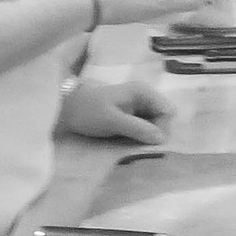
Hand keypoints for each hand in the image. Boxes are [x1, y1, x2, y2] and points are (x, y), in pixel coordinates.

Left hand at [58, 73, 176, 144]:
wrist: (67, 107)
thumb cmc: (88, 111)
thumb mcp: (112, 121)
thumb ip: (138, 128)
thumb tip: (162, 139)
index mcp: (143, 92)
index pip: (168, 112)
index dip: (162, 128)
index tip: (146, 141)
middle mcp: (145, 96)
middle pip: (163, 119)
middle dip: (154, 133)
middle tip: (136, 144)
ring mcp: (139, 105)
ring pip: (154, 125)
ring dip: (146, 136)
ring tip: (129, 142)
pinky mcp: (132, 115)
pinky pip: (144, 127)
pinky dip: (139, 135)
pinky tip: (127, 140)